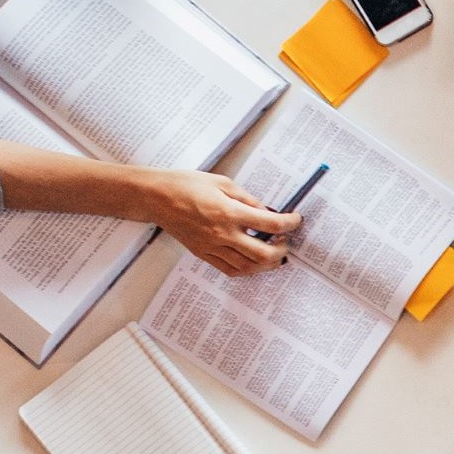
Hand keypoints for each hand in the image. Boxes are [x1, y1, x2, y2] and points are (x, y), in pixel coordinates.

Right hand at [130, 169, 298, 275]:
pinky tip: (253, 261)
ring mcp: (211, 247)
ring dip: (266, 264)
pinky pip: (229, 269)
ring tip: (274, 253)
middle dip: (282, 250)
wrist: (156, 197)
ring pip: (247, 267)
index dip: (290, 223)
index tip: (296, 220)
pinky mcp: (202, 254)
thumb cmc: (186, 184)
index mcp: (229, 213)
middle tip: (287, 241)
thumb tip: (266, 211)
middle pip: (263, 254)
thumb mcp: (223, 183)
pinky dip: (246, 268)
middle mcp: (222, 234)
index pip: (270, 224)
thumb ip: (247, 199)